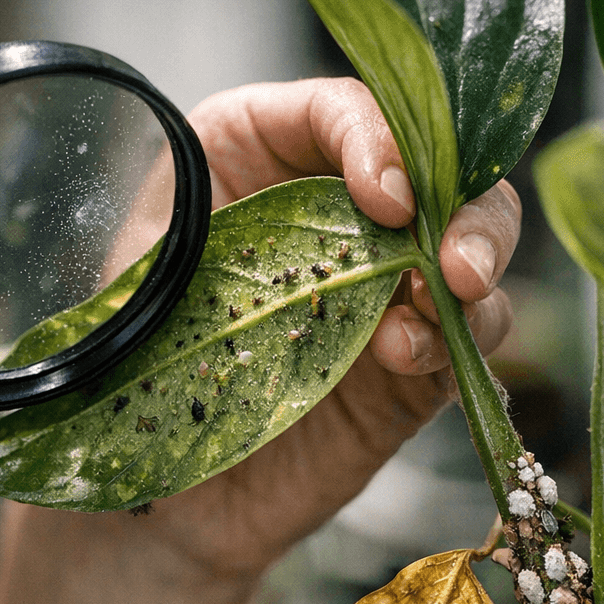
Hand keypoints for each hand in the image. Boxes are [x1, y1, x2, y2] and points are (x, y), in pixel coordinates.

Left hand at [100, 76, 521, 583]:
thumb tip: (297, 195)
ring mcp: (381, 289)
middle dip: (461, 198)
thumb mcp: (141, 273)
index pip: (342, 108)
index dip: (381, 137)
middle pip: (438, 166)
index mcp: (255, 154)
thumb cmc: (125, 373)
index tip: (384, 195)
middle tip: (450, 253)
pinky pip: (465, 336)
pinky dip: (456, 336)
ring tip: (448, 291)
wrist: (147, 495)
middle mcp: (331, 210)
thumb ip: (209, 218)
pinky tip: (407, 351)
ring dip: (478, 259)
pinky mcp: (410, 367)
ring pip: (471, 243)